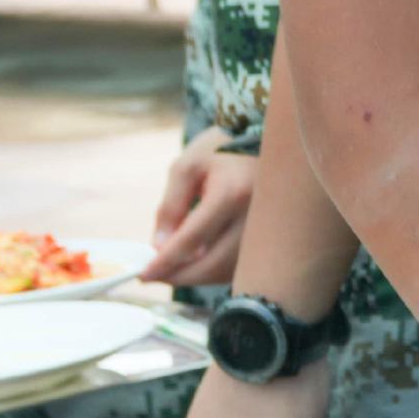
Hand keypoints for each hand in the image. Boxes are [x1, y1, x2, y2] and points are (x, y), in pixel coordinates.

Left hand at [145, 137, 258, 290]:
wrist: (266, 140)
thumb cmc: (220, 151)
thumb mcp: (185, 168)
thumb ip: (170, 207)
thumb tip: (160, 246)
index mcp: (232, 194)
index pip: (192, 240)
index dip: (165, 261)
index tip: (144, 274)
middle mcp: (256, 215)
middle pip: (214, 263)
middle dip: (181, 276)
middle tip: (157, 277)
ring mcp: (270, 228)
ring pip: (230, 269)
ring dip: (199, 276)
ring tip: (175, 269)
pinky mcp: (275, 235)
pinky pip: (243, 264)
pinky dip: (218, 270)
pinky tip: (200, 262)